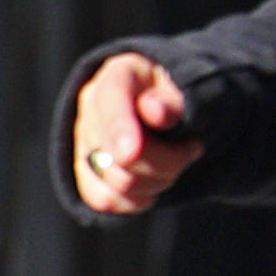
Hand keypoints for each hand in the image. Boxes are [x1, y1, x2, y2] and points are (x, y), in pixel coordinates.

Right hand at [71, 49, 198, 215]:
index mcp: (116, 76)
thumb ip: (172, 100)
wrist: (159, 105)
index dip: (119, 129)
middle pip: (118, 155)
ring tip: (176, 163)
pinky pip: (105, 200)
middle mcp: (90, 107)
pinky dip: (136, 200)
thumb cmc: (174, 95)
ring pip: (116, 183)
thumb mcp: (182, 89)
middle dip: (167, 162)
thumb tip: (154, 112)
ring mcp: (82, 141)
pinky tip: (154, 183)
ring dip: (157, 182)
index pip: (110, 102)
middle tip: (193, 148)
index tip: (131, 153)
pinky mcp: (84, 170)